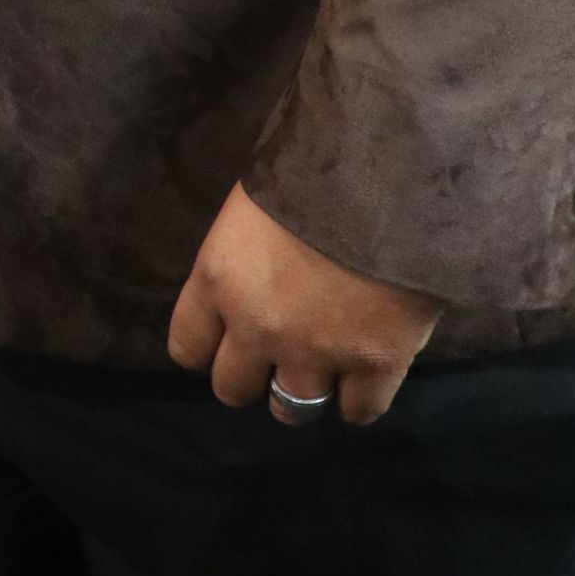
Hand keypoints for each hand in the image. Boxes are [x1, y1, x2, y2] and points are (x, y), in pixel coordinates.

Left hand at [167, 184, 441, 427]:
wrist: (388, 174)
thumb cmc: (312, 163)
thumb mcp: (252, 202)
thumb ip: (243, 253)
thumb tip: (248, 268)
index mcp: (219, 277)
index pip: (187, 346)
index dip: (207, 346)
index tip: (225, 338)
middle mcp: (256, 325)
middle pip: (232, 388)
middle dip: (252, 373)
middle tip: (275, 354)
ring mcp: (315, 352)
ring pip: (291, 409)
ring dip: (302, 392)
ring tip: (319, 374)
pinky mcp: (374, 365)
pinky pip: (358, 411)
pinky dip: (360, 399)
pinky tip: (364, 378)